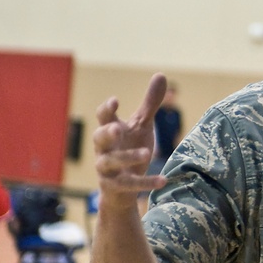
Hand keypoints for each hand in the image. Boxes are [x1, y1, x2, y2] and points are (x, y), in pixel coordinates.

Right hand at [93, 74, 167, 202]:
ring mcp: (107, 168)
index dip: (107, 109)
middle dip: (107, 132)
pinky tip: (163, 180)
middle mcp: (104, 148)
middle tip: (117, 128)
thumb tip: (161, 74)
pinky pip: (129, 184)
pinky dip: (145, 182)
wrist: (121, 188)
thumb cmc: (129, 148)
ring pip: (112, 161)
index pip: (103, 117)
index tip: (114, 101)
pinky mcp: (115, 186)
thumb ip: (150, 103)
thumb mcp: (142, 125)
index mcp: (110, 130)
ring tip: (147, 153)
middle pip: (99, 138)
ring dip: (128, 157)